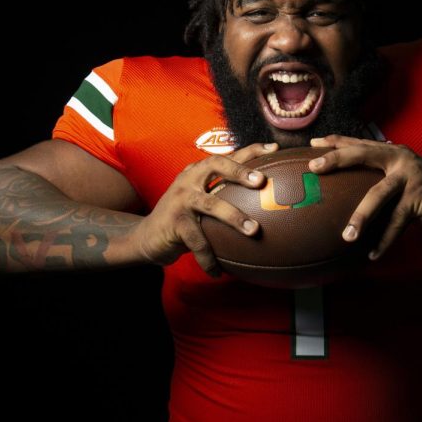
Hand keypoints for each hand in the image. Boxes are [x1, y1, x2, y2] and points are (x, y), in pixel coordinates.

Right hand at [131, 142, 276, 276]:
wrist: (147, 237)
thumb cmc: (185, 219)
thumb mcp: (203, 203)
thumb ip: (226, 198)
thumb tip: (267, 204)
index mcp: (199, 172)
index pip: (227, 156)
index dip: (250, 150)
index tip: (274, 149)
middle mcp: (189, 180)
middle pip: (215, 165)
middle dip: (239, 171)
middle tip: (260, 181)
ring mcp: (180, 199)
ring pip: (210, 204)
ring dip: (234, 217)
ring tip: (254, 230)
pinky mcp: (173, 222)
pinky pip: (197, 240)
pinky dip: (209, 258)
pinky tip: (219, 272)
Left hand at [308, 135, 421, 260]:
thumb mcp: (402, 177)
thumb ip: (380, 176)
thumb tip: (347, 186)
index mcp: (393, 152)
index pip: (359, 143)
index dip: (336, 142)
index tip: (313, 144)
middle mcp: (401, 159)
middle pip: (364, 155)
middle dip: (337, 160)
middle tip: (314, 169)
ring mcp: (411, 178)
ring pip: (378, 194)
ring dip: (361, 217)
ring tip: (347, 236)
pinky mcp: (420, 199)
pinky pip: (396, 223)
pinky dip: (384, 241)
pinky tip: (373, 255)